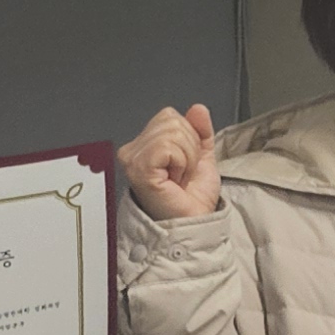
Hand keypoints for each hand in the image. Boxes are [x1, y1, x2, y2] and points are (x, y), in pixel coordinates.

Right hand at [122, 104, 220, 222]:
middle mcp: (132, 150)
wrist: (192, 225)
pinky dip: (181, 162)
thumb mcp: (201, 159)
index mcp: (144, 145)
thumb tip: (198, 108)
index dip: (188, 138)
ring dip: (187, 158)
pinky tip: (174, 180)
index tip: (185, 166)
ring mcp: (132, 158)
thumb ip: (200, 132)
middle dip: (189, 148)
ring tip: (179, 178)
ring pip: (172, 132)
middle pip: (172, 120)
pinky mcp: (138, 167)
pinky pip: (168, 146)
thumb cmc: (192, 200)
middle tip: (182, 174)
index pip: (169, 115)